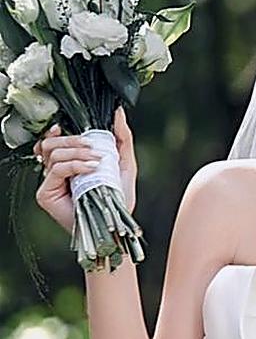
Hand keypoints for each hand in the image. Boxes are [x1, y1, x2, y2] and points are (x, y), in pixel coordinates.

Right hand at [34, 108, 137, 234]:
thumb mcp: (125, 163)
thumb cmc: (119, 199)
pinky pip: (56, 170)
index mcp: (70, 163)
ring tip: (96, 161)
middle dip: (74, 141)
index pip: (55, 140)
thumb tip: (119, 113)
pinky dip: (75, 165)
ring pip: (53, 153)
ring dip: (76, 153)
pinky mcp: (46, 194)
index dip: (58, 130)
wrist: (118, 225)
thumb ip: (122, 138)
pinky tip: (91, 169)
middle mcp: (57, 172)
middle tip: (94, 148)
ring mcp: (50, 183)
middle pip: (51, 143)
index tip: (67, 125)